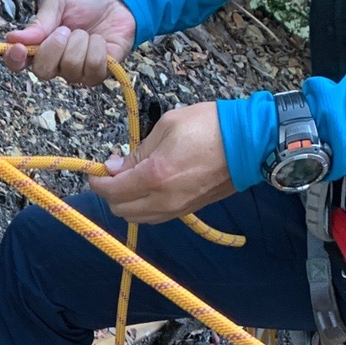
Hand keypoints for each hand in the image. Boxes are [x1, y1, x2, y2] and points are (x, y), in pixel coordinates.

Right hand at [3, 0, 136, 85]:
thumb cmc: (86, 0)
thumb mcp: (59, 2)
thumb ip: (40, 21)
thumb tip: (14, 38)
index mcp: (40, 45)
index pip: (18, 63)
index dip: (14, 60)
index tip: (19, 48)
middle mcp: (56, 63)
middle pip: (43, 72)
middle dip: (54, 48)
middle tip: (66, 29)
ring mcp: (77, 71)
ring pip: (70, 70)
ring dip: (80, 44)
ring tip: (86, 32)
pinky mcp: (99, 73)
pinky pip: (93, 70)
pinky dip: (97, 49)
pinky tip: (100, 40)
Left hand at [88, 100, 234, 222]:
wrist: (248, 143)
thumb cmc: (209, 127)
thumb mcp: (167, 126)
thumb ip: (137, 151)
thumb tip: (115, 167)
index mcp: (154, 176)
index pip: (111, 190)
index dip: (97, 181)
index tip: (96, 169)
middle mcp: (162, 199)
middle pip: (120, 209)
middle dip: (110, 192)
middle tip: (113, 172)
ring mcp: (176, 209)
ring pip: (137, 218)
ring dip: (126, 202)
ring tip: (130, 179)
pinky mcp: (188, 210)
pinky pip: (155, 217)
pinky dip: (143, 207)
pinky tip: (147, 188)